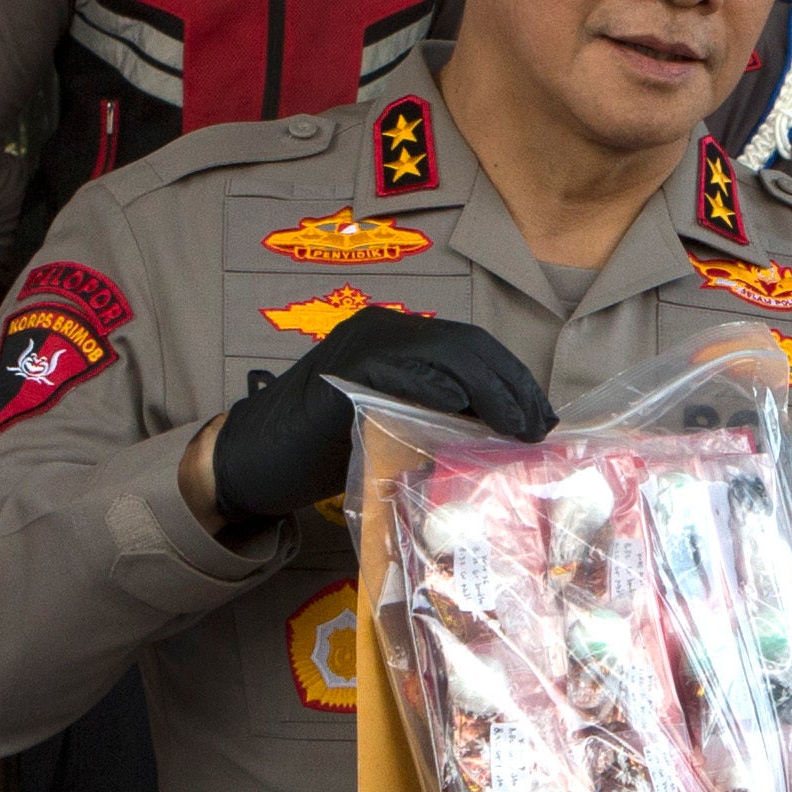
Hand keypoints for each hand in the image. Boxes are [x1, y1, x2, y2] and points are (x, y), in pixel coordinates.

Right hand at [206, 306, 552, 525]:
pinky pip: (402, 373)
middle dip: (510, 385)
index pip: (471, 345)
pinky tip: (465, 416)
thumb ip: (438, 422)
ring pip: (445, 353)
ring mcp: (360, 346)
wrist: (250, 463)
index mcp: (396, 336)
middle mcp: (381, 328)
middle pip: (467, 344)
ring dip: (489, 391)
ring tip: (516, 429)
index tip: (541, 417)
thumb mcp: (395, 430)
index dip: (511, 378)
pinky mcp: (343, 375)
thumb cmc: (322, 452)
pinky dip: (438, 391)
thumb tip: (501, 439)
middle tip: (537, 429)